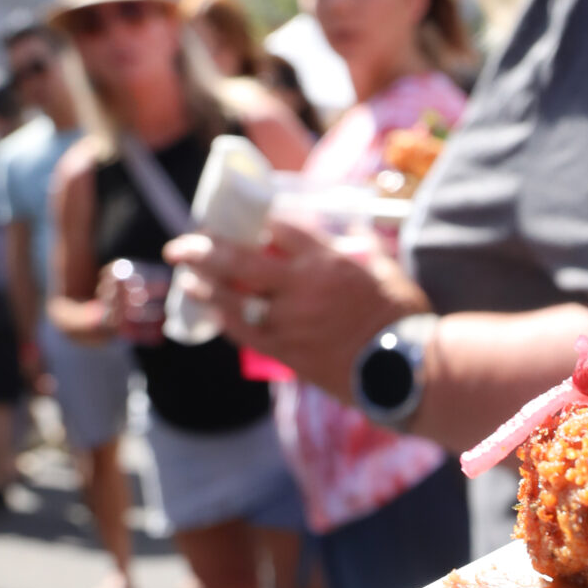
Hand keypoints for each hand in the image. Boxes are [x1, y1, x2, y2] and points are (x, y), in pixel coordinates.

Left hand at [164, 217, 429, 401]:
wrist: (406, 370)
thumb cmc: (403, 319)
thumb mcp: (386, 271)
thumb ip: (360, 249)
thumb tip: (348, 231)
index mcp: (327, 261)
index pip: (280, 227)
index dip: (258, 218)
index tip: (245, 217)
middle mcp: (300, 287)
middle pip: (239, 260)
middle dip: (204, 249)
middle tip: (182, 245)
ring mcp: (289, 322)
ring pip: (232, 300)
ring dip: (205, 288)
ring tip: (189, 280)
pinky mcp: (288, 354)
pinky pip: (246, 334)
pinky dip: (226, 322)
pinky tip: (213, 314)